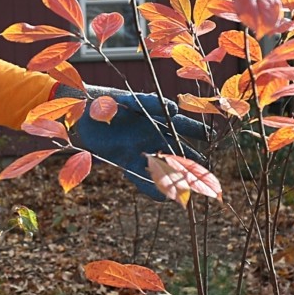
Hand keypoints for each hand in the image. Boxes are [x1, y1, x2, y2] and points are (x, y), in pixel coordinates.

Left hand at [61, 85, 209, 197]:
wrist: (82, 112)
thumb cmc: (107, 101)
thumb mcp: (130, 98)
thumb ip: (151, 103)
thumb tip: (175, 109)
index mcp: (156, 118)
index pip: (183, 125)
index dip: (197, 131)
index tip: (210, 137)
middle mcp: (152, 135)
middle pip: (177, 150)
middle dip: (192, 161)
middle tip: (207, 171)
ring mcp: (140, 149)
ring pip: (162, 166)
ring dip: (174, 177)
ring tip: (187, 189)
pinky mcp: (125, 160)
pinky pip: (142, 176)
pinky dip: (151, 186)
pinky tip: (162, 196)